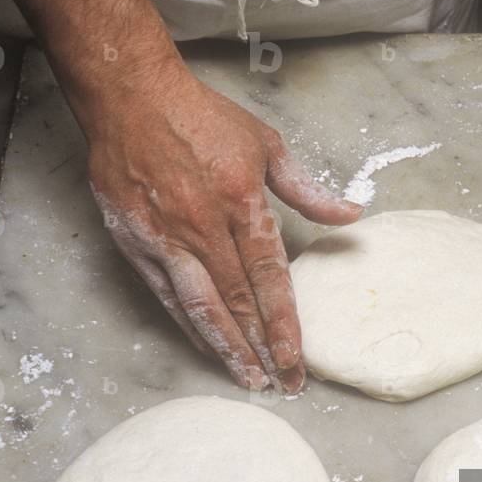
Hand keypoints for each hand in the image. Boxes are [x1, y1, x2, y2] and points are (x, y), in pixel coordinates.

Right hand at [85, 66, 361, 390]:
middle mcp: (204, 228)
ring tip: (247, 380)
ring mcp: (166, 239)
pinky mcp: (136, 242)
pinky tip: (205, 346)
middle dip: (261, 349)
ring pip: (200, 307)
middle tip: (279, 385)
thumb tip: (351, 213)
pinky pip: (166, 295)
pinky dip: (188, 325)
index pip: (269, 278)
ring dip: (225, 348)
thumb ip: (307, 190)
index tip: (295, 359)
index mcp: (242, 204)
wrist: (130, 97)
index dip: (284, 323)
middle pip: (238, 303)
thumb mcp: (266, 145)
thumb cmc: (202, 118)